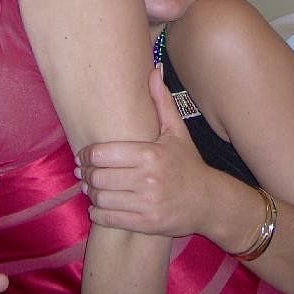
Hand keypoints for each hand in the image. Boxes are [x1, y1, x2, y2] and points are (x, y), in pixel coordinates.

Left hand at [75, 66, 213, 236]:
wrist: (210, 201)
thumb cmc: (189, 163)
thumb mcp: (177, 131)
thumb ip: (161, 100)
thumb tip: (154, 69)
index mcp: (150, 154)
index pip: (102, 153)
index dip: (86, 154)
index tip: (84, 155)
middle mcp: (147, 180)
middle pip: (97, 176)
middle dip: (86, 174)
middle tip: (83, 171)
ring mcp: (146, 204)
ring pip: (100, 198)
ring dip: (90, 193)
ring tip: (90, 187)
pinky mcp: (146, 224)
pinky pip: (109, 219)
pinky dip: (98, 213)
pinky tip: (98, 206)